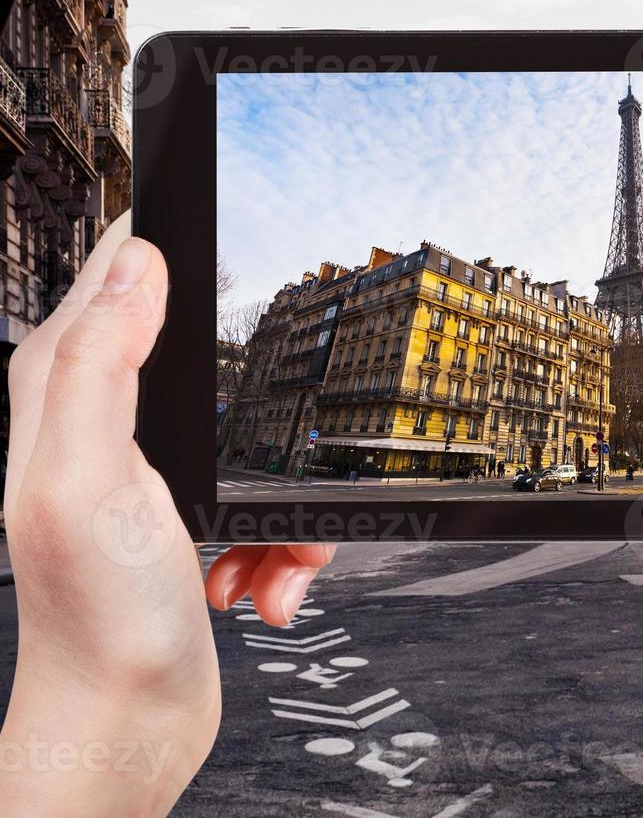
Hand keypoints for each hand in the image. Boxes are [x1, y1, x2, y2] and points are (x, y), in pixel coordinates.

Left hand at [0, 216, 332, 815]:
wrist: (126, 720)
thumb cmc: (94, 618)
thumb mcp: (89, 475)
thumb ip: (102, 362)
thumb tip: (138, 260)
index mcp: (65, 389)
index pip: (115, 269)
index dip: (168, 235)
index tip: (223, 211)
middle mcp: (105, 422)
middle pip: (213, 352)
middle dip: (265, 405)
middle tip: (268, 452)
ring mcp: (154, 472)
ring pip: (259, 433)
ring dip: (284, 496)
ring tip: (261, 548)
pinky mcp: (197, 518)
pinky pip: (273, 500)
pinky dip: (286, 541)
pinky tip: (261, 576)